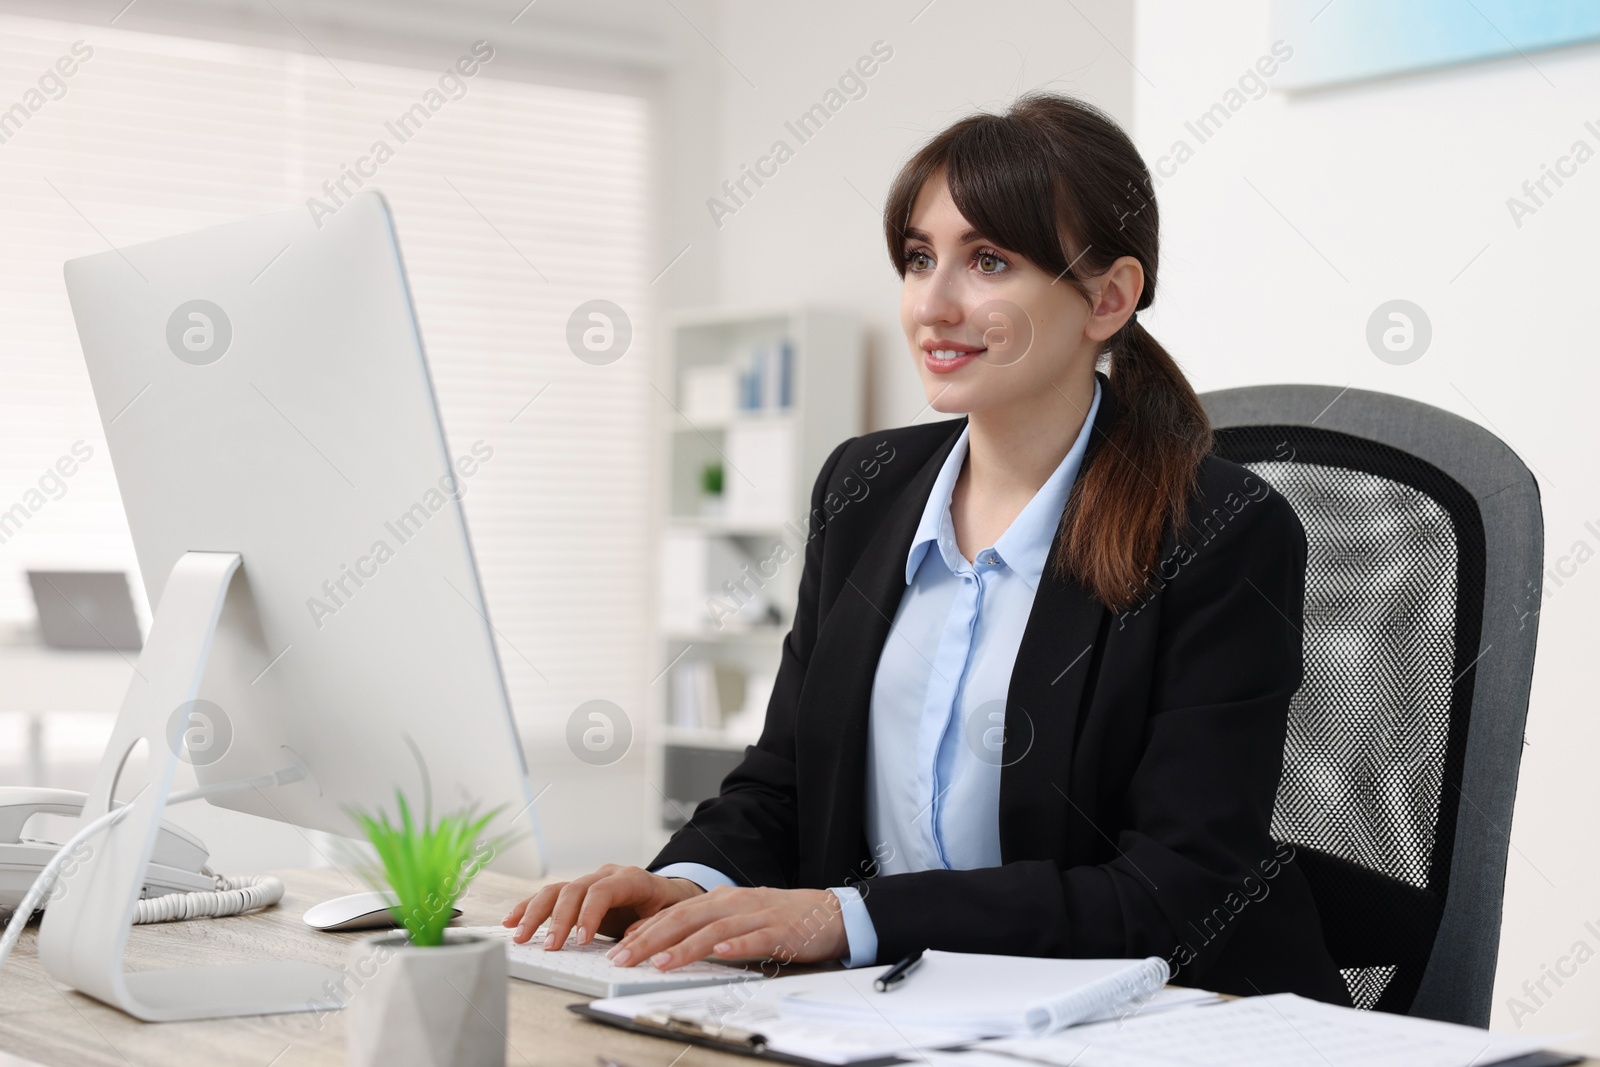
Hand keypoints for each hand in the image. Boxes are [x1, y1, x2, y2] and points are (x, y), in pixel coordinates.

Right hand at [501, 864, 703, 947]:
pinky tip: (512, 920)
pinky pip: (549, 896)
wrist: (669, 895)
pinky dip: (529, 907)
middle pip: (575, 889)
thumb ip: (651, 926)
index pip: (603, 890)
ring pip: (557, 890)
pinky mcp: (577, 894)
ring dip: (536, 913)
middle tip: (551, 946)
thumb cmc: (669, 907)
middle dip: (559, 919)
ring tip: (520, 935)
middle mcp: (606, 875)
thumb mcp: (670, 917)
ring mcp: (589, 882)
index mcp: (631, 878)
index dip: (589, 914)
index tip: (581, 939)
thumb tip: (627, 940)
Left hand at [606, 885, 846, 969]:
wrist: (826, 912)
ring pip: (714, 930)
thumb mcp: (734, 917)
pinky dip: (736, 946)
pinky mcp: (778, 931)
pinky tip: (720, 955)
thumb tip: (661, 944)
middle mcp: (732, 903)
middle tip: (624, 958)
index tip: (619, 948)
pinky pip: (754, 939)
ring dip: (685, 947)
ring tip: (660, 962)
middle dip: (651, 940)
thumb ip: (702, 927)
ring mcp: (756, 916)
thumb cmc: (776, 918)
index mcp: (719, 900)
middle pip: (685, 919)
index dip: (644, 930)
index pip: (673, 914)